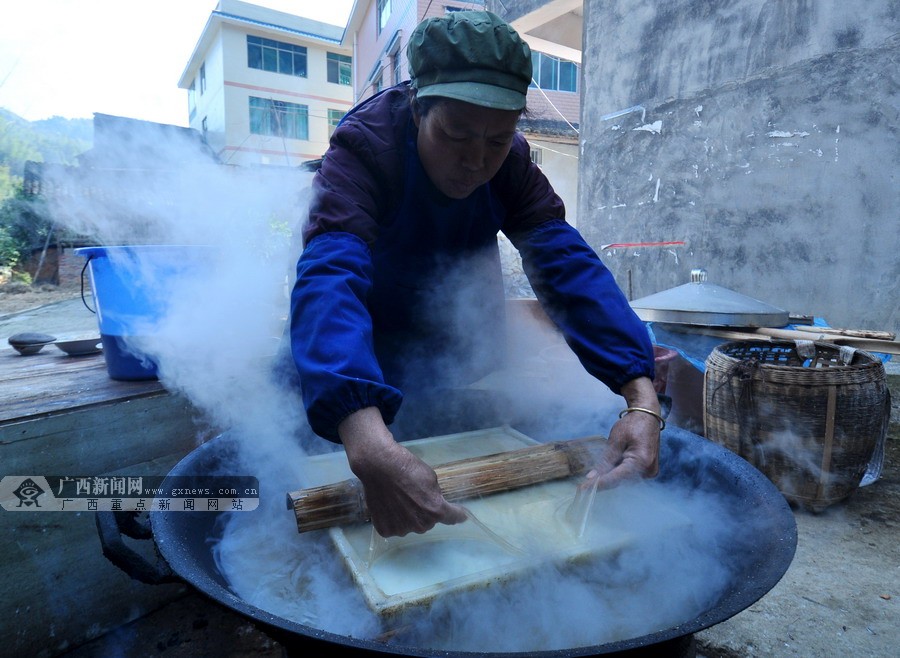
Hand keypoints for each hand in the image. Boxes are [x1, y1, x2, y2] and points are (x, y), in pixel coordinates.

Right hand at [338, 407, 467, 536]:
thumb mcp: (431, 478)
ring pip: (410, 525)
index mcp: (436, 511)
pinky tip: (388, 505)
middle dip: (426, 512)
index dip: (458, 515)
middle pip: (428, 521)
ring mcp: (402, 529)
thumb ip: (435, 496)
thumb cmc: (407, 467)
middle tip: (414, 496)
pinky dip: (393, 519)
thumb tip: (434, 503)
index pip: (452, 517)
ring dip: (408, 517)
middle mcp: (421, 525)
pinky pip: (394, 527)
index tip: (462, 516)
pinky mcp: (385, 530)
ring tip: (398, 499)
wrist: (379, 466)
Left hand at [584, 377, 660, 489]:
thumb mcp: (615, 440)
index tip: (583, 489)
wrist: (648, 417)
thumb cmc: (632, 425)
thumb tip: (592, 478)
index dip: (598, 484)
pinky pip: (628, 476)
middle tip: (584, 485)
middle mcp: (648, 471)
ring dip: (609, 477)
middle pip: (620, 481)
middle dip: (602, 481)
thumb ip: (605, 461)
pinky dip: (617, 473)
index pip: (616, 478)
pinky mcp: (648, 472)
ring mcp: (650, 473)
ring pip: (623, 480)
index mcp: (641, 461)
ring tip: (595, 474)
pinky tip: (608, 468)